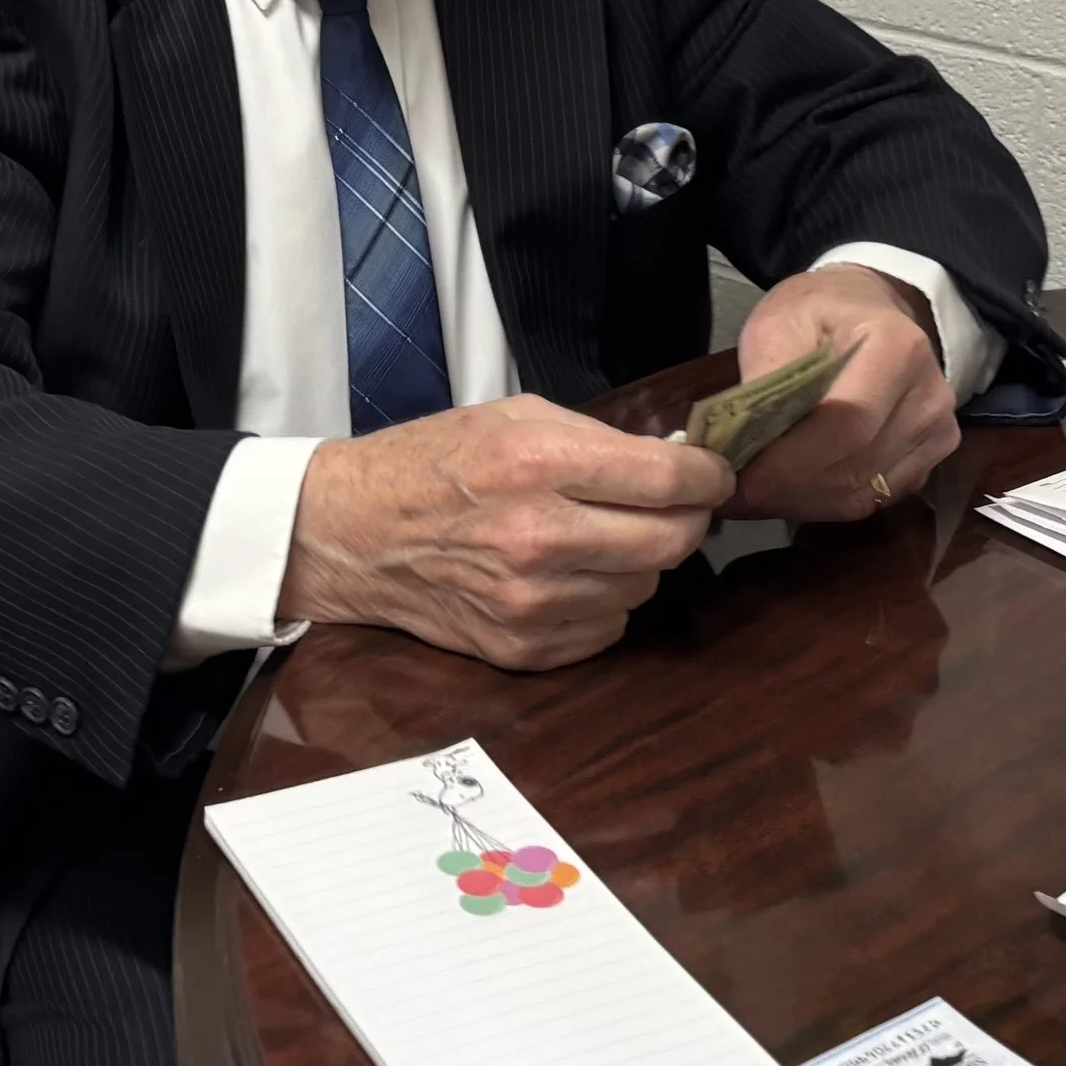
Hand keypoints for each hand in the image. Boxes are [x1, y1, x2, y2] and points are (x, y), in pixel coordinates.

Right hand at [280, 397, 732, 672]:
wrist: (352, 532)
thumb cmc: (431, 463)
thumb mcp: (512, 416)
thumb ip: (597, 439)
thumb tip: (675, 466)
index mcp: (537, 464)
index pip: (668, 482)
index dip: (709, 476)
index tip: (713, 473)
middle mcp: (538, 537)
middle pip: (671, 543)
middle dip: (686, 519)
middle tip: (672, 505)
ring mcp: (531, 602)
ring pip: (644, 588)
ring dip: (638, 561)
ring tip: (599, 536)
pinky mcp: (522, 648)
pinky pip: (607, 628)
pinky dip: (603, 601)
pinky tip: (569, 574)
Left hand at [732, 265, 957, 523]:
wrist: (870, 309)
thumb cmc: (819, 311)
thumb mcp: (778, 323)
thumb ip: (767, 380)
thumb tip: (741, 447)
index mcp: (896, 349)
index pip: (846, 424)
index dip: (791, 462)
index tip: (741, 480)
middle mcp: (930, 396)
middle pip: (855, 467)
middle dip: (788, 489)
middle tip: (735, 496)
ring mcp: (938, 432)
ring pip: (864, 494)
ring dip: (803, 502)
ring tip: (757, 494)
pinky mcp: (931, 459)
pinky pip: (875, 499)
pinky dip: (827, 503)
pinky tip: (791, 492)